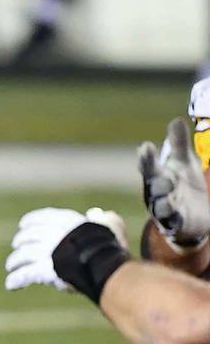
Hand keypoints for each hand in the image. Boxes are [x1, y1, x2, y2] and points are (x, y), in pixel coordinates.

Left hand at [5, 207, 126, 291]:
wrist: (102, 259)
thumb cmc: (110, 243)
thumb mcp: (111, 225)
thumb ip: (104, 219)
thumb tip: (101, 215)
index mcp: (65, 220)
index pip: (42, 217)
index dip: (31, 221)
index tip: (24, 225)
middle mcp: (50, 234)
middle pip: (28, 236)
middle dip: (21, 241)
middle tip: (17, 246)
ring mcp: (44, 251)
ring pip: (23, 255)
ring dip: (15, 260)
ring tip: (11, 266)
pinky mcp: (43, 269)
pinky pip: (26, 274)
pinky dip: (17, 279)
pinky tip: (10, 285)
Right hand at [138, 117, 209, 249]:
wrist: (196, 214)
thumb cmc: (185, 184)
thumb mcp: (184, 163)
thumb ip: (179, 144)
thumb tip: (177, 120)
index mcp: (158, 175)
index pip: (148, 165)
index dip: (146, 158)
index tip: (146, 147)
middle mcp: (157, 192)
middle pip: (152, 186)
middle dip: (157, 180)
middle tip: (165, 175)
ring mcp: (164, 209)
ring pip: (159, 206)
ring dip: (164, 201)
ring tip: (171, 196)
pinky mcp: (175, 223)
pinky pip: (172, 222)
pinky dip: (174, 218)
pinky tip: (178, 212)